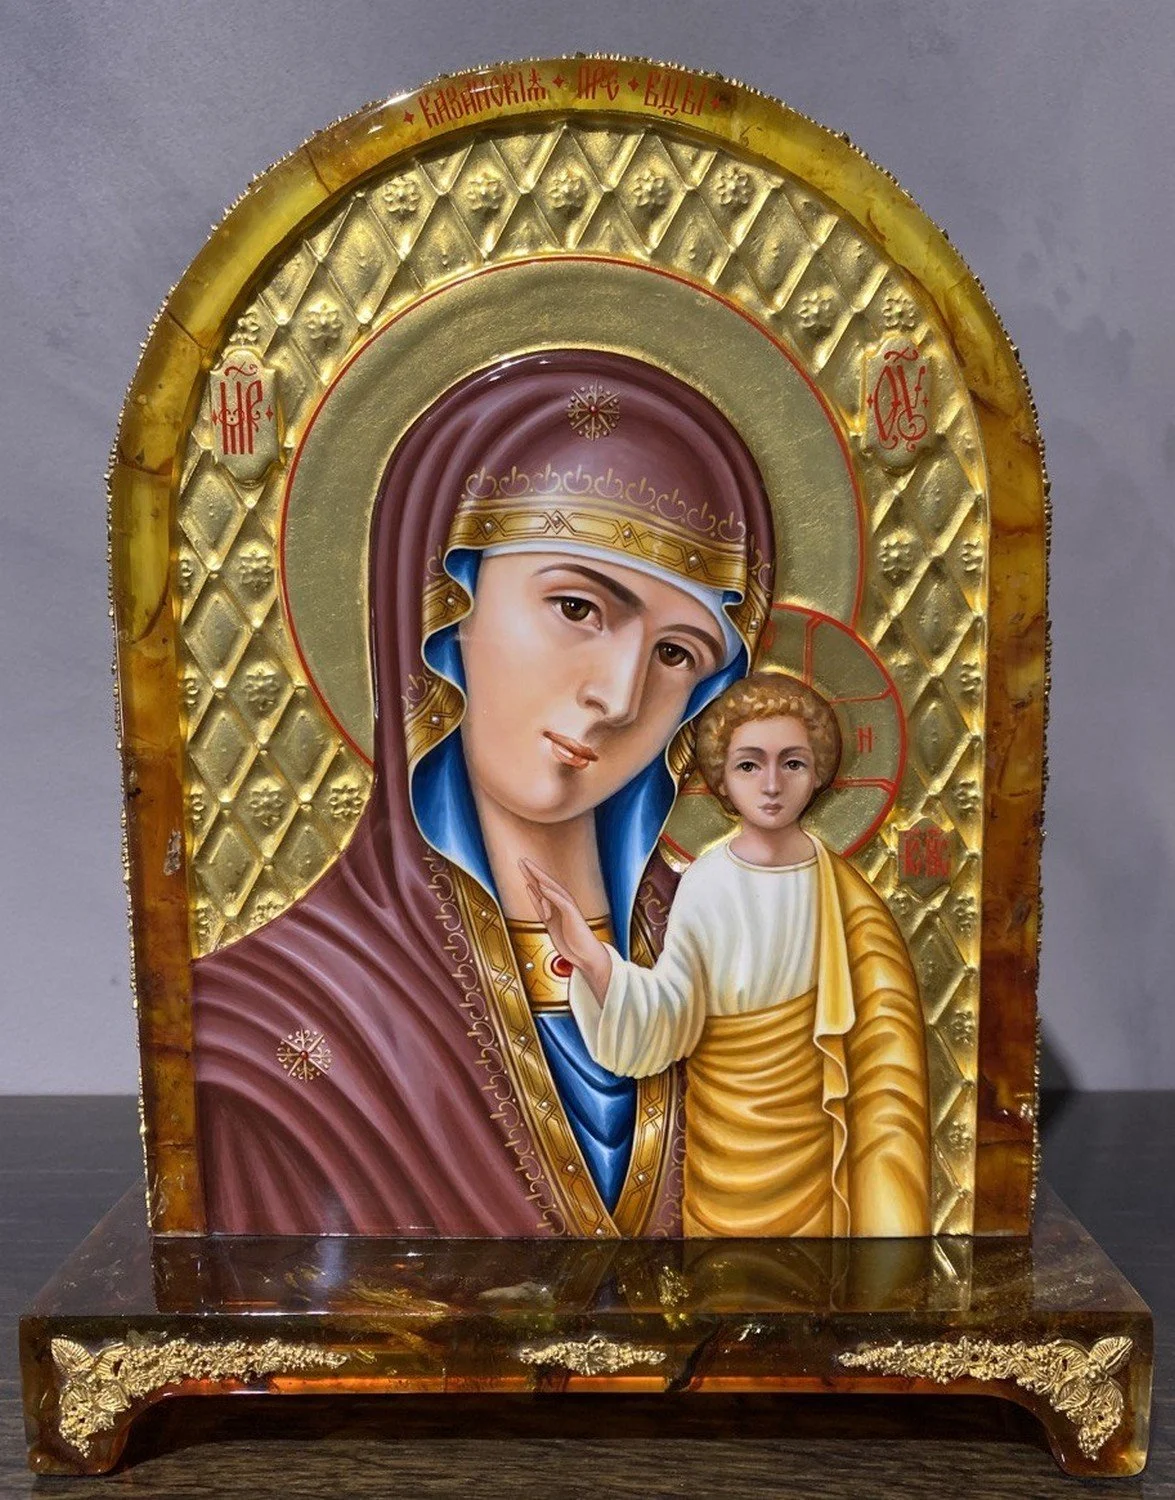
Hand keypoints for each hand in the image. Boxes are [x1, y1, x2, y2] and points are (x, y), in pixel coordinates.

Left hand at [518, 858, 611, 1005]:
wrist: (587, 954)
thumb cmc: (570, 941)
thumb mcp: (550, 923)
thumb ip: (542, 908)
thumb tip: (534, 892)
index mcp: (555, 906)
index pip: (541, 888)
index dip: (530, 876)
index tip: (521, 865)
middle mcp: (562, 904)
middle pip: (545, 884)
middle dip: (533, 872)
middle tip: (522, 860)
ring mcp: (568, 908)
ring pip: (553, 889)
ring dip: (541, 878)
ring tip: (530, 868)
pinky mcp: (572, 915)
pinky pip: (561, 902)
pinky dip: (551, 894)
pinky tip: (542, 887)